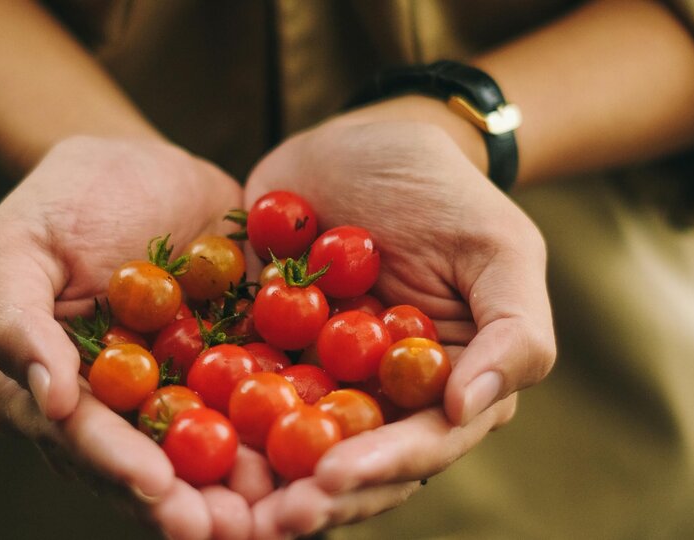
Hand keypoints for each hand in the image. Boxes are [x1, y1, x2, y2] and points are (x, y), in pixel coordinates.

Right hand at [0, 136, 254, 538]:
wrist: (142, 165)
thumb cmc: (63, 199)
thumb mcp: (16, 246)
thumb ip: (18, 322)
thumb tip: (47, 401)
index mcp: (49, 391)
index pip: (80, 438)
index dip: (117, 467)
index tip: (158, 488)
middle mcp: (112, 409)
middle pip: (146, 466)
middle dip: (187, 504)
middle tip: (227, 530)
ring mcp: (173, 394)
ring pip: (203, 454)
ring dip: (240, 489)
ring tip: (278, 513)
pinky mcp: (225, 371)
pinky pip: (253, 407)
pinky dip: (282, 433)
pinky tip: (317, 454)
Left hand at [244, 109, 555, 535]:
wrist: (360, 141)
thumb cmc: (442, 191)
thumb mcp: (499, 247)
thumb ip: (515, 330)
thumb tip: (471, 408)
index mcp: (443, 386)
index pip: (419, 446)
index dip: (378, 469)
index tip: (330, 480)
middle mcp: (379, 397)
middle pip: (349, 464)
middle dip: (310, 496)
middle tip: (266, 520)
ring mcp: (316, 378)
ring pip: (288, 445)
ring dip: (257, 480)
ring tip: (218, 506)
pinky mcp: (262, 350)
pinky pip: (234, 392)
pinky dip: (211, 418)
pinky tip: (178, 436)